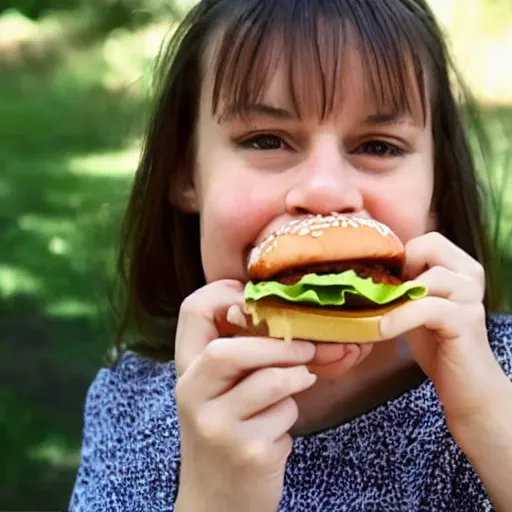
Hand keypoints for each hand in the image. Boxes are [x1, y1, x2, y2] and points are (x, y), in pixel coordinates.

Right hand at [174, 280, 316, 511]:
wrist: (216, 503)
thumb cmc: (225, 434)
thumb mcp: (220, 391)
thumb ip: (241, 355)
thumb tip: (284, 316)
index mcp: (187, 371)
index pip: (192, 312)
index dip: (224, 293)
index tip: (254, 299)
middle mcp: (193, 395)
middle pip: (229, 350)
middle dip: (276, 345)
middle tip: (305, 348)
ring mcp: (217, 427)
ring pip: (269, 381)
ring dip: (296, 378)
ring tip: (300, 383)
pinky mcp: (248, 452)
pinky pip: (284, 415)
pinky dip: (292, 414)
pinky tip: (278, 429)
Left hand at [379, 232, 510, 431]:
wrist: (465, 385)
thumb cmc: (436, 343)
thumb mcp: (414, 304)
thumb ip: (402, 284)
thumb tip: (365, 268)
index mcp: (459, 266)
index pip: (425, 240)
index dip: (400, 258)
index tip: (386, 283)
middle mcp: (469, 274)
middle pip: (427, 246)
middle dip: (400, 271)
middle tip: (386, 297)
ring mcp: (471, 295)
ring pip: (425, 278)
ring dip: (396, 298)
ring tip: (380, 316)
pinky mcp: (467, 318)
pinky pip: (426, 307)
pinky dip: (400, 318)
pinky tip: (384, 330)